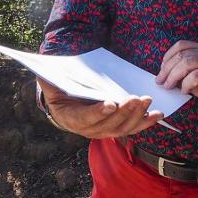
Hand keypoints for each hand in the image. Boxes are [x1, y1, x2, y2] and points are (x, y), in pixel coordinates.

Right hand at [37, 79, 163, 138]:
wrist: (66, 105)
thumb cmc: (60, 90)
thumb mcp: (51, 82)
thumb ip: (47, 77)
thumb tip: (40, 67)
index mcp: (72, 119)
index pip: (86, 118)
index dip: (98, 112)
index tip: (110, 104)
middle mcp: (89, 130)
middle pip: (109, 125)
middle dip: (124, 112)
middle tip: (135, 99)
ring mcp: (105, 130)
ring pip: (123, 128)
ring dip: (137, 116)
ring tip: (146, 102)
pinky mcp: (118, 127)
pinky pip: (133, 127)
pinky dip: (146, 122)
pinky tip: (158, 115)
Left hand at [155, 40, 197, 112]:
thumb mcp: (196, 80)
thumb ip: (183, 75)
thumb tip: (164, 77)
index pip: (181, 45)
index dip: (168, 56)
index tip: (161, 70)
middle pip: (181, 54)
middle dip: (167, 69)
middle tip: (161, 81)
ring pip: (187, 63)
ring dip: (174, 75)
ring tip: (169, 86)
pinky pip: (196, 76)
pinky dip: (187, 83)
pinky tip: (185, 91)